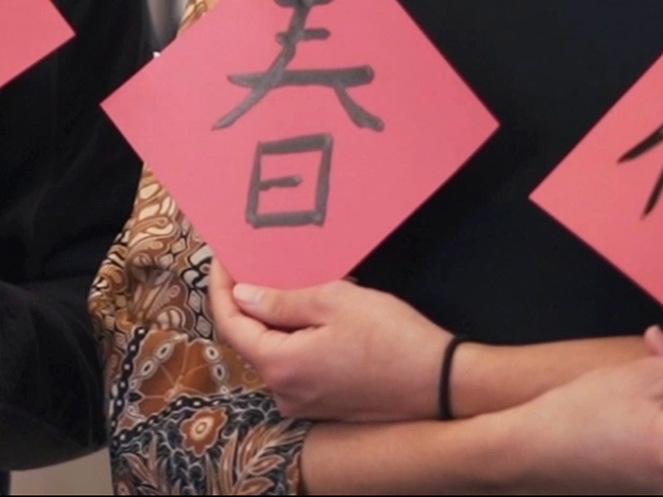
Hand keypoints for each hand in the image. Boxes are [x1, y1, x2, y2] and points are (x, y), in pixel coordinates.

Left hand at [207, 260, 447, 421]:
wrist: (441, 383)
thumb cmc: (392, 339)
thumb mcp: (335, 303)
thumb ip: (281, 300)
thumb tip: (243, 295)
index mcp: (281, 366)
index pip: (231, 324)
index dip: (221, 288)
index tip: (223, 258)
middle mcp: (285, 392)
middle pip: (252, 339)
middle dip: (251, 299)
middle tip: (256, 261)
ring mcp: (304, 402)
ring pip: (276, 351)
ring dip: (277, 317)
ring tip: (290, 280)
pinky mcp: (324, 404)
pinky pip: (296, 364)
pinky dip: (296, 336)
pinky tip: (313, 311)